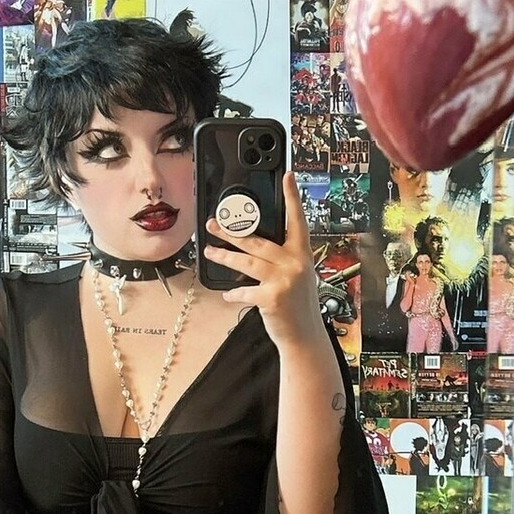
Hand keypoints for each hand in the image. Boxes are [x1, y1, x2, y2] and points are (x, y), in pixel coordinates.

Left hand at [205, 173, 325, 352]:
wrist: (304, 336)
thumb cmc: (298, 306)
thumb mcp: (298, 277)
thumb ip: (282, 260)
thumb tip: (254, 246)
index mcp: (302, 254)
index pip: (297, 220)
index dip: (292, 198)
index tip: (287, 176)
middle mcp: (295, 264)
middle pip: (258, 240)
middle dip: (232, 232)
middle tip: (214, 224)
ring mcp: (283, 280)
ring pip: (246, 261)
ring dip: (224, 256)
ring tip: (209, 251)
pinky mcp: (271, 297)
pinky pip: (244, 290)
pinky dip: (234, 293)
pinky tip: (228, 294)